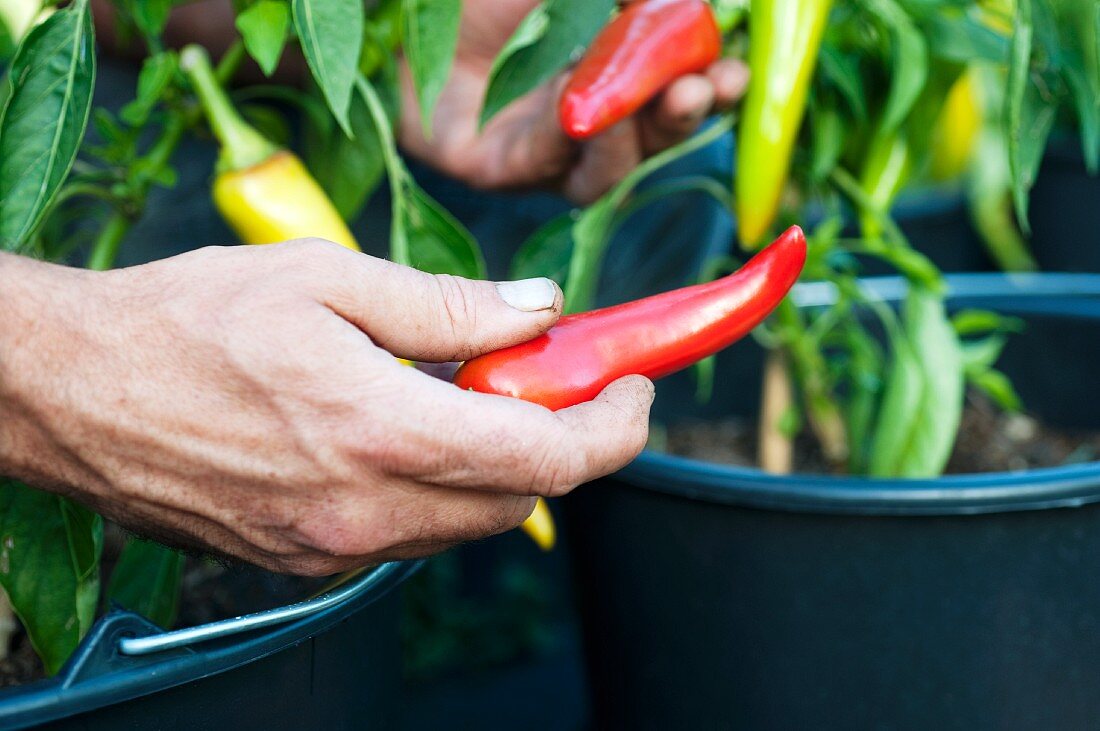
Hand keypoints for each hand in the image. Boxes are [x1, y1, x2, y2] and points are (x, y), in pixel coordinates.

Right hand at [0, 243, 652, 574]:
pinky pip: (412, 535)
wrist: (74, 391)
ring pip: (469, 524)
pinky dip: (445, 490)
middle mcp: (366, 510)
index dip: (614, 429)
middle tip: (565, 382)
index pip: (549, 458)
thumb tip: (539, 311)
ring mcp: (334, 548)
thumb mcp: (328, 279)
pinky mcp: (307, 559)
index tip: (634, 390)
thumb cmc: (190, 320)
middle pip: (521, 499)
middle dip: (567, 444)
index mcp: (383, 432)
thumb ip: (450, 306)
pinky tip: (418, 436)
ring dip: (505, 466)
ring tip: (486, 399)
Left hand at [398, 0, 748, 203]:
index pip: (675, 88)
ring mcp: (542, 148)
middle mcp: (583, 115)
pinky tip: (580, 109)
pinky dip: (573, 139)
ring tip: (657, 97)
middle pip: (653, 136)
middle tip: (706, 87)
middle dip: (687, 114)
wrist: (394, 11)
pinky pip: (549, 165)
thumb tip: (692, 6)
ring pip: (608, 167)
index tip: (734, 69)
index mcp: (608, 66)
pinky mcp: (498, 171)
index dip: (711, 84)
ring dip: (639, 136)